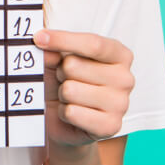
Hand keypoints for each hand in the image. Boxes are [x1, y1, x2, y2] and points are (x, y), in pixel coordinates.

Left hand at [33, 29, 134, 148]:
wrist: (65, 120)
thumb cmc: (66, 82)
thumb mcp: (58, 59)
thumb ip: (54, 50)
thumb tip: (44, 45)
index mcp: (119, 54)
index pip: (92, 43)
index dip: (63, 39)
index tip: (39, 38)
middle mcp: (125, 78)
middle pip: (74, 65)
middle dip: (60, 73)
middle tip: (66, 80)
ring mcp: (121, 104)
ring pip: (70, 90)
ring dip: (62, 95)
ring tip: (70, 98)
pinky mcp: (110, 126)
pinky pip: (71, 112)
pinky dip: (64, 113)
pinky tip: (72, 114)